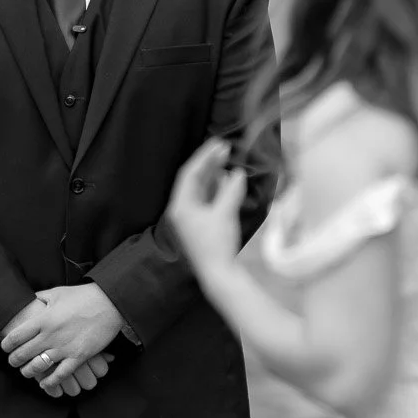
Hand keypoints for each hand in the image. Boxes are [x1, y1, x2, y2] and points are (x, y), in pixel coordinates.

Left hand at [1, 284, 125, 388]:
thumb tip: (29, 300)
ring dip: (28, 372)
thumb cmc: (83, 296)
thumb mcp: (57, 292)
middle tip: (13, 361)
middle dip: (14, 360)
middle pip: (22, 354)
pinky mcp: (78, 357)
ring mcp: (64, 348)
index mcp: (43, 319)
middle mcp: (50, 335)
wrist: (110, 303)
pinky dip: (49, 382)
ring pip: (37, 367)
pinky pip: (59, 375)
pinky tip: (44, 384)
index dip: (6, 345)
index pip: (15, 337)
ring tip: (26, 372)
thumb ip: (40, 298)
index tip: (4, 347)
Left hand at [167, 138, 246, 277]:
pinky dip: (217, 189)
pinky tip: (227, 181)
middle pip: (194, 180)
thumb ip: (231, 190)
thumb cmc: (218, 244)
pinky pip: (207, 200)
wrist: (219, 274)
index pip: (189, 173)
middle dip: (209, 164)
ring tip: (227, 160)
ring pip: (201, 190)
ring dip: (214, 175)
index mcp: (181, 205)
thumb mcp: (225, 214)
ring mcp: (191, 218)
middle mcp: (182, 210)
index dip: (204, 156)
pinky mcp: (201, 225)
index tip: (218, 143)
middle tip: (225, 148)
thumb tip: (237, 173)